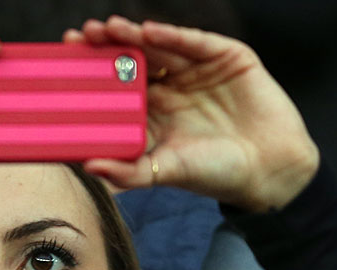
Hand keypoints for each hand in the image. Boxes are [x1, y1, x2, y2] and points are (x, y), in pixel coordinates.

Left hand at [66, 17, 318, 211]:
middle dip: (106, 48)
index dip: (94, 73)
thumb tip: (88, 168)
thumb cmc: (215, 174)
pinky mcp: (227, 58)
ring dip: (134, 36)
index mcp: (153, 112)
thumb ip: (128, 171)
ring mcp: (198, 71)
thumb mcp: (165, 172)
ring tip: (109, 29)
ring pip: (160, 47)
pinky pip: (195, 42)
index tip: (66, 63)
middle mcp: (172, 88)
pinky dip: (174, 36)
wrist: (270, 170)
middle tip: (81, 38)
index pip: (117, 87)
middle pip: (133, 61)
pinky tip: (150, 32)